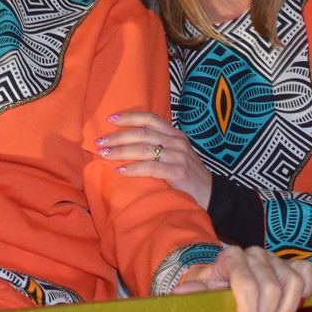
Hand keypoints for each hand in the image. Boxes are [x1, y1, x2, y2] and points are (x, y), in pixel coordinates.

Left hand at [97, 111, 212, 208]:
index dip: (129, 116)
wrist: (211, 195)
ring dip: (121, 151)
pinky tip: (120, 171)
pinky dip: (133, 169)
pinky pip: (151, 167)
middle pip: (143, 133)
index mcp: (175, 134)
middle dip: (118, 136)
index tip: (110, 118)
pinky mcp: (178, 172)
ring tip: (105, 154)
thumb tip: (127, 143)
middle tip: (100, 141)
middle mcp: (177, 142)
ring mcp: (178, 156)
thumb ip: (158, 146)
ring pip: (144, 149)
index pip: (150, 118)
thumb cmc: (188, 175)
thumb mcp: (175, 155)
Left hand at [173, 246, 311, 311]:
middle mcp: (255, 253)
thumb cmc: (216, 291)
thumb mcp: (203, 294)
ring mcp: (275, 257)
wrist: (228, 281)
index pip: (246, 284)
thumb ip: (195, 294)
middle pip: (271, 288)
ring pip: (292, 283)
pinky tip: (291, 306)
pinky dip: (304, 292)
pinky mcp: (292, 262)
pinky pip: (305, 273)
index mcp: (231, 257)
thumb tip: (179, 294)